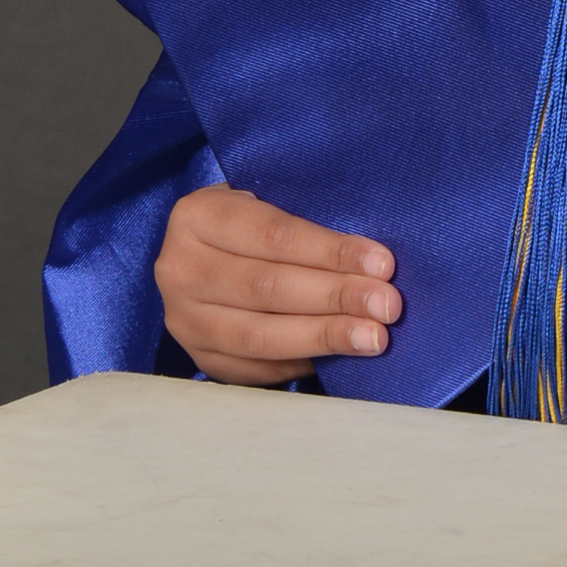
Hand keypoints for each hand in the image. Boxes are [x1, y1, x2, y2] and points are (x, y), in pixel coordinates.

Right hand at [155, 185, 400, 385]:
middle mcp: (179, 269)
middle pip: (267, 289)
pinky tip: (339, 358)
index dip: (330, 252)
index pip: (273, 236)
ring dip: (323, 337)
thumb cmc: (254, 216)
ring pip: (259, 336)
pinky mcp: (199, 357)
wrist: (206, 247)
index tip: (383, 264)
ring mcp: (184, 319)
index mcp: (197, 215)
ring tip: (372, 338)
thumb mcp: (268, 196)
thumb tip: (372, 259)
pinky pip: (254, 369)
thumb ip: (306, 218)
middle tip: (387, 306)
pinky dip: (300, 363)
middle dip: (335, 298)